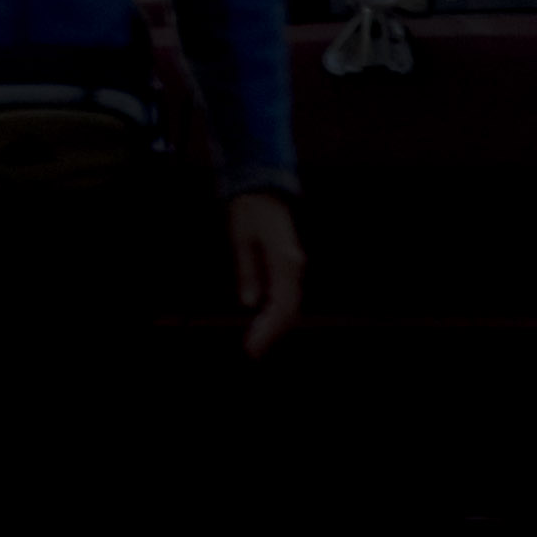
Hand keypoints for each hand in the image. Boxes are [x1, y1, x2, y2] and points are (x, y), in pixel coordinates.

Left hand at [229, 191, 306, 358]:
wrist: (263, 187)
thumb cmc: (250, 210)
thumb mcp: (241, 238)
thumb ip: (248, 271)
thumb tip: (250, 301)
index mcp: (285, 260)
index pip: (282, 304)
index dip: (269, 329)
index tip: (254, 345)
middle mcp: (295, 265)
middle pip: (289, 309)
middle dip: (271, 332)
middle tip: (252, 349)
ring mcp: (295, 265)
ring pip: (291, 304)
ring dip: (274, 325)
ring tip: (255, 340)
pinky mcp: (291, 265)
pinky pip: (288, 294)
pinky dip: (277, 312)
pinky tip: (262, 321)